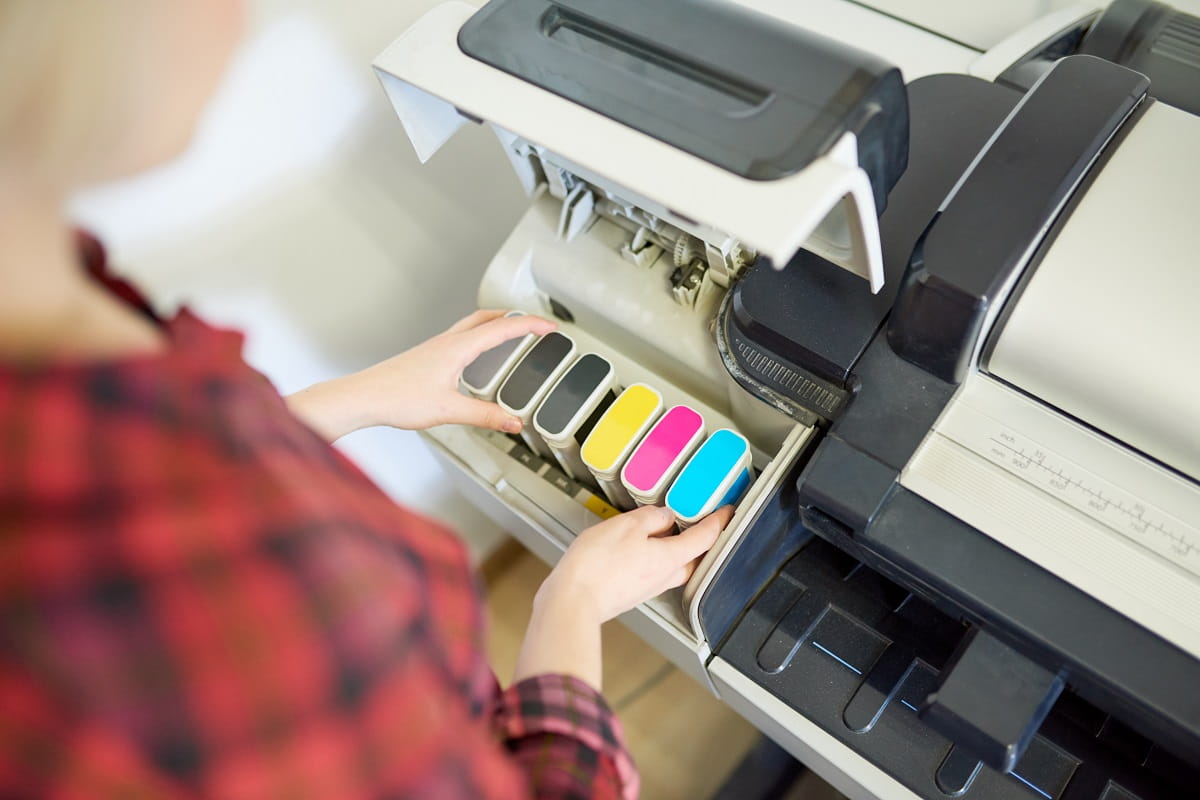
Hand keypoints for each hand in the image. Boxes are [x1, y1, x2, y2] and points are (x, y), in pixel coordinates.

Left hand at [286, 310, 555, 440]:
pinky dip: (478, 336)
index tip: (550, 327)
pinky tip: (476, 355)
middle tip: (534, 323)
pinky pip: (461, 337)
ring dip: (496, 323)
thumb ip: (485, 416)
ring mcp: (436, 347)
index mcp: (458, 348)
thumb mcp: (449, 410)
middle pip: (488, 318)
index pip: (503, 328)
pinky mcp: (428, 356)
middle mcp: (447, 342)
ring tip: (512, 331)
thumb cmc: (397, 398)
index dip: (530, 326)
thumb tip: (513, 421)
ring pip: (472, 325)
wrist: (365, 397)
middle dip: (515, 317)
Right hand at [512, 505, 732, 689]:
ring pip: (672, 566)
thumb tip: (665, 517)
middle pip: (692, 558)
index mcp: (670, 558)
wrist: (572, 601)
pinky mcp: (631, 593)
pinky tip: (636, 548)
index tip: (727, 511)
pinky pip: (651, 572)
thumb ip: (651, 518)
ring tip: (664, 531)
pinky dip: (651, 558)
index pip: (705, 538)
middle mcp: (664, 577)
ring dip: (674, 549)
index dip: (719, 521)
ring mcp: (647, 588)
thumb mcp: (626, 526)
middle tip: (699, 521)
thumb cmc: (597, 566)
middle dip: (699, 540)